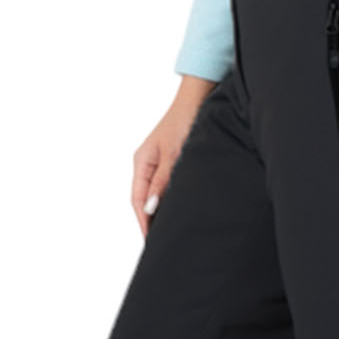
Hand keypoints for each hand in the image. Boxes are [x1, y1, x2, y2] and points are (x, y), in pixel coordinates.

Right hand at [132, 76, 217, 238]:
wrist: (200, 96)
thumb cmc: (186, 119)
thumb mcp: (174, 154)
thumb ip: (163, 182)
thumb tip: (150, 208)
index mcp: (142, 161)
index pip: (137, 200)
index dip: (144, 222)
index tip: (152, 242)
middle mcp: (148, 163)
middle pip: (144, 199)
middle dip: (152, 220)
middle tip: (163, 242)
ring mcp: (160, 161)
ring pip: (156, 192)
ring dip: (162, 210)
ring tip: (172, 230)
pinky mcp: (173, 159)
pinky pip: (167, 185)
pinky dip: (171, 198)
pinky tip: (181, 207)